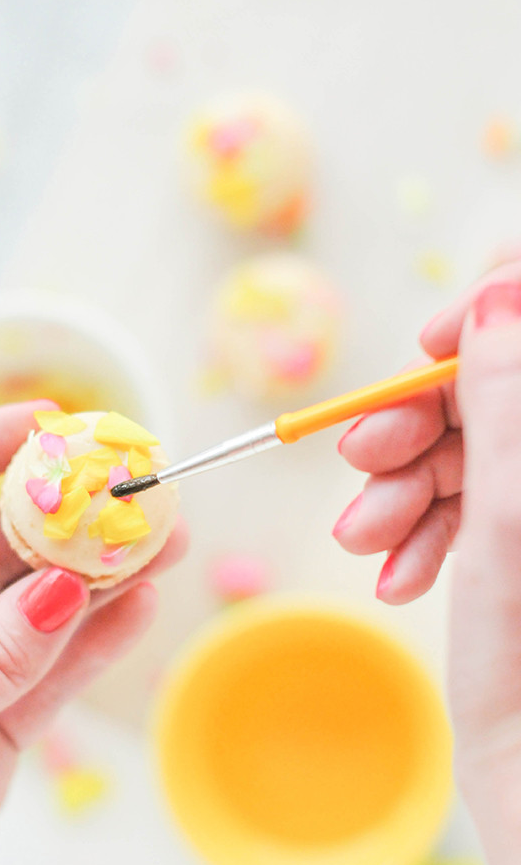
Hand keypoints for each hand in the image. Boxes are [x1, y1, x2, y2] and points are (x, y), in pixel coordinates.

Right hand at [333, 264, 520, 864]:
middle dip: (415, 426)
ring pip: (465, 455)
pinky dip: (419, 532)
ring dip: (402, 490)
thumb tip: (493, 292)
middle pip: (492, 394)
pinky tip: (396, 572)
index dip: (482, 324)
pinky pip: (461, 509)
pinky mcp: (516, 543)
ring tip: (367, 539)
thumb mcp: (509, 515)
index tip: (425, 351)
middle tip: (359, 459)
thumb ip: (502, 400)